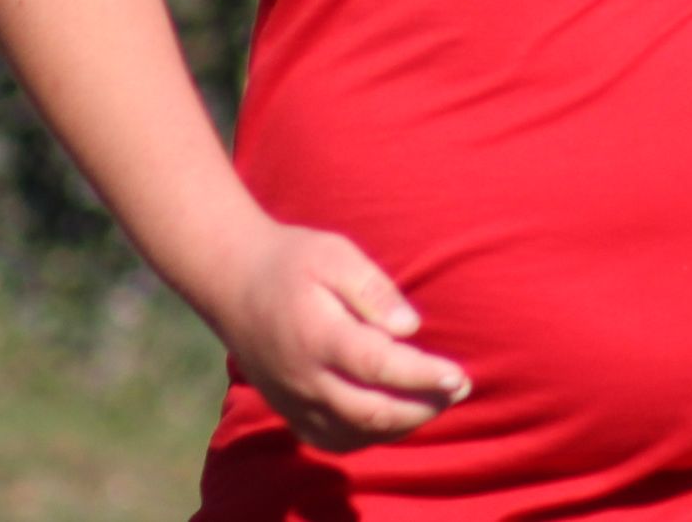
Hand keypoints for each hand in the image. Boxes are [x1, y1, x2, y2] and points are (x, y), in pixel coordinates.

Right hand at [204, 221, 471, 452]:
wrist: (232, 281)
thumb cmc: (291, 260)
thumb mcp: (333, 253)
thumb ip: (373, 289)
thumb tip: (410, 328)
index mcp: (317, 335)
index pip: (378, 366)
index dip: (422, 376)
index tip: (459, 374)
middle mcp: (304, 377)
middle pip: (372, 411)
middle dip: (424, 406)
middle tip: (460, 389)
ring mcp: (294, 400)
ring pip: (357, 432)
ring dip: (403, 424)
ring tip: (438, 400)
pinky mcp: (289, 411)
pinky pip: (335, 439)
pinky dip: (370, 435)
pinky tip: (396, 415)